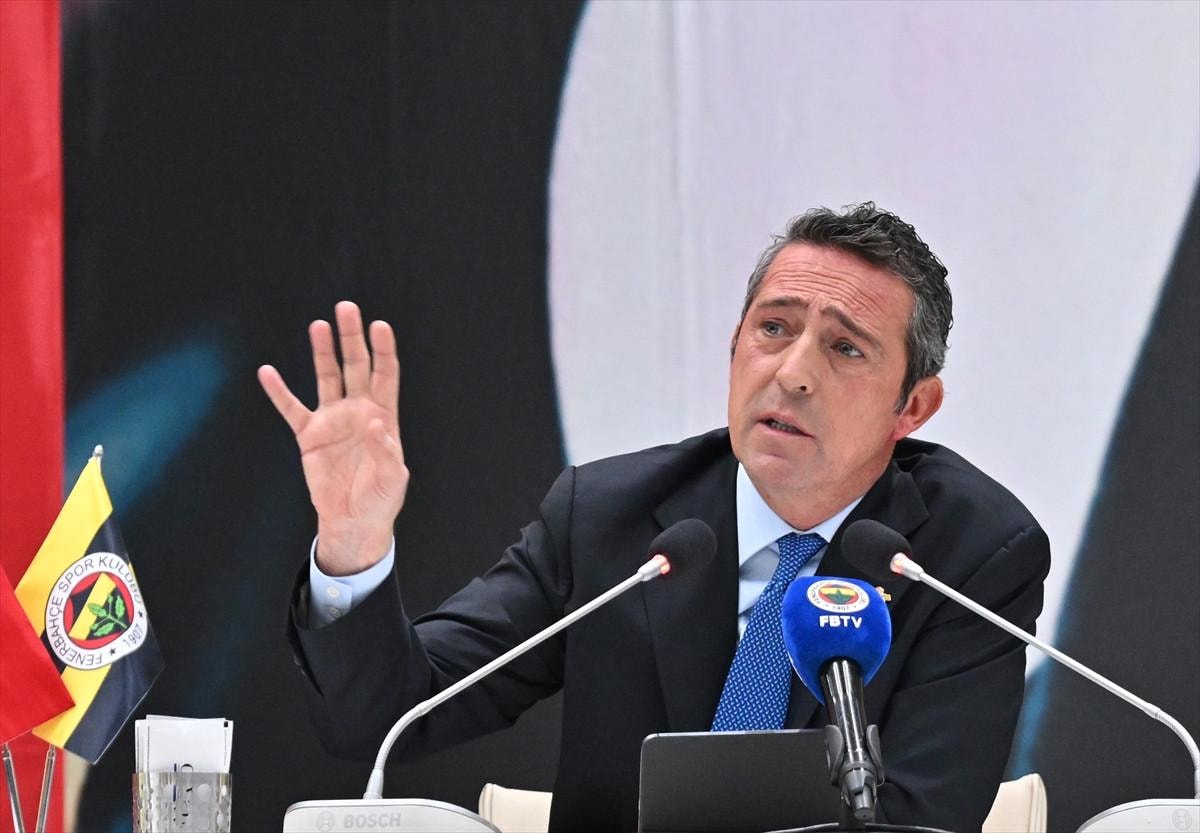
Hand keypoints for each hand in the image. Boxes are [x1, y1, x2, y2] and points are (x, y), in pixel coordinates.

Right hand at [258, 301, 408, 574]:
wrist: (353, 521)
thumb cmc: (380, 499)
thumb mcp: (392, 478)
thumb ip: (385, 450)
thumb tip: (375, 422)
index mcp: (383, 416)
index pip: (385, 375)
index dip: (383, 351)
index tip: (380, 326)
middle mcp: (358, 411)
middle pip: (355, 366)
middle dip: (352, 338)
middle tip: (347, 308)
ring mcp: (333, 420)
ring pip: (327, 377)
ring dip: (322, 352)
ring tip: (318, 325)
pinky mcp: (309, 436)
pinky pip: (292, 409)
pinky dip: (279, 392)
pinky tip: (268, 372)